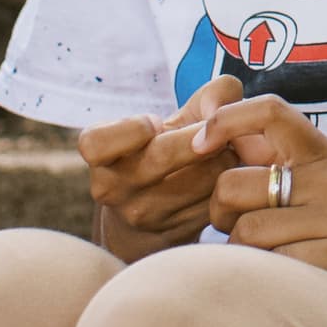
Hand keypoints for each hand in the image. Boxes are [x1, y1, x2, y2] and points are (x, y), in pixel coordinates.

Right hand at [79, 73, 238, 261]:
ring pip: (200, 178)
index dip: (131, 129)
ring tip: (228, 149)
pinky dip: (230, 180)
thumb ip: (208, 95)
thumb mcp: (174, 120)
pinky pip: (215, 198)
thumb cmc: (166, 152)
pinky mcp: (177, 231)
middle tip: (217, 129)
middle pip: (161, 156)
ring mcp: (143, 216)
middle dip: (199, 135)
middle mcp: (114, 190)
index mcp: (101, 158)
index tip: (155, 124)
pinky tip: (230, 173)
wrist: (152, 219)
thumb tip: (222, 107)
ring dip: (225, 157)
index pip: (96, 144)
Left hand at [194, 93, 326, 315]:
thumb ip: (272, 163)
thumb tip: (207, 132)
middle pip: (235, 184)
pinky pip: (275, 265)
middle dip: (218, 213)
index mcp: (323, 153)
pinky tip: (285, 280)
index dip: (226, 120)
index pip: (270, 111)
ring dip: (241, 253)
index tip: (200, 145)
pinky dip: (267, 277)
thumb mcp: (319, 186)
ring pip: (247, 233)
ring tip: (263, 258)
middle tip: (231, 228)